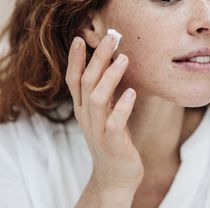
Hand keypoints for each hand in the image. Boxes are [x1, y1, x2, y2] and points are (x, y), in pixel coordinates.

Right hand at [66, 34, 143, 190]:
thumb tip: (112, 66)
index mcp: (83, 108)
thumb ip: (105, 93)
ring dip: (109, 77)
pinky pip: (114, 122)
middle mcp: (86, 116)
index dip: (75, 59)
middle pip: (86, 82)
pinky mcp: (112, 142)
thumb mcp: (104, 113)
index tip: (80, 38)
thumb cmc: (113, 138)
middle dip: (96, 59)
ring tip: (124, 59)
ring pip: (97, 98)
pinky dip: (122, 107)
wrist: (115, 175)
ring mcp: (97, 130)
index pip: (74, 79)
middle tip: (110, 38)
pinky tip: (131, 93)